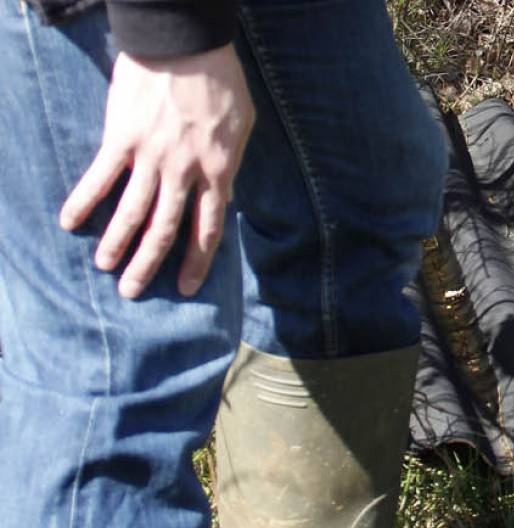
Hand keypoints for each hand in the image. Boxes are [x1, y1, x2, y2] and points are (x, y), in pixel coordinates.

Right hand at [59, 46, 254, 298]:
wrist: (185, 46)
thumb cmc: (221, 83)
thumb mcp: (241, 130)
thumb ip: (230, 167)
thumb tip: (223, 198)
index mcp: (218, 172)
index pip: (207, 229)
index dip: (196, 262)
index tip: (185, 288)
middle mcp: (184, 172)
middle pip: (165, 230)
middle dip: (148, 264)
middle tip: (132, 291)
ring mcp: (151, 156)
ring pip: (131, 211)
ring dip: (116, 243)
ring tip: (104, 267)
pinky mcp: (121, 138)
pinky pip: (100, 177)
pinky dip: (84, 201)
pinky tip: (70, 223)